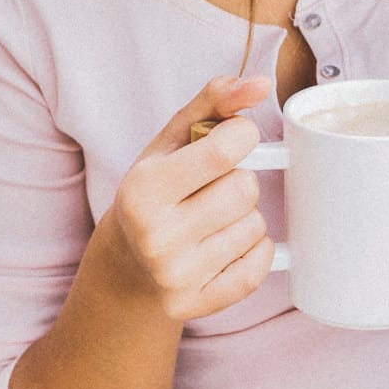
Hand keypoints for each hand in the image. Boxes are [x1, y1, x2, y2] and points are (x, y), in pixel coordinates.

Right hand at [98, 74, 279, 321]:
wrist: (127, 266)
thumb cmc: (156, 192)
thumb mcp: (170, 142)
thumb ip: (214, 102)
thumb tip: (262, 84)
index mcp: (143, 189)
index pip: (227, 149)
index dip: (242, 136)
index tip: (231, 140)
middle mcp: (156, 236)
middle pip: (245, 190)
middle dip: (239, 181)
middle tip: (213, 189)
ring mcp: (175, 276)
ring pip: (255, 227)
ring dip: (244, 218)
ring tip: (213, 220)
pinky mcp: (194, 305)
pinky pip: (257, 269)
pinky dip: (254, 251)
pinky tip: (228, 244)